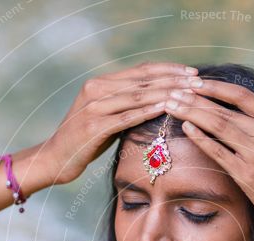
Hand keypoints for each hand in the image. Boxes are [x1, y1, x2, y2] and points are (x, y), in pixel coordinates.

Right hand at [44, 61, 199, 184]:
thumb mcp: (107, 117)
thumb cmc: (86, 140)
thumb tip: (159, 99)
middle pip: (142, 80)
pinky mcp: (92, 126)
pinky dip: (147, 111)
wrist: (55, 158)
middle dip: (174, 79)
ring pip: (136, 96)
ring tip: (189, 94)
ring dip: (166, 94)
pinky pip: (125, 117)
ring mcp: (93, 107)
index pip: (142, 70)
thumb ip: (126, 105)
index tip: (193, 72)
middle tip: (199, 81)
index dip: (169, 69)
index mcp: (101, 83)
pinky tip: (166, 108)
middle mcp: (96, 89)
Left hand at [163, 76, 253, 240]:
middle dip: (195, 99)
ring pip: (218, 127)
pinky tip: (186, 128)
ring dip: (192, 114)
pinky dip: (201, 138)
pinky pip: (218, 152)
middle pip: (224, 110)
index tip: (195, 81)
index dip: (216, 87)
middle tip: (173, 92)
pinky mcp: (246, 176)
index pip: (242, 96)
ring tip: (172, 106)